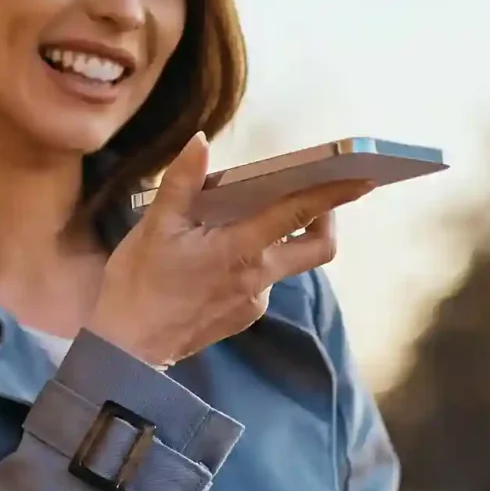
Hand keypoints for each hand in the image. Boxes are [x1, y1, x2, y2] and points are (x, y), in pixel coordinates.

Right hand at [85, 134, 372, 366]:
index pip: (299, 214)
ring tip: (240, 220)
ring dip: (277, 238)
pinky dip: (252, 260)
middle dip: (328, 218)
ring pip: (285, 262)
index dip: (334, 193)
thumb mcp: (154, 227)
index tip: (362, 176)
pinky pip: (262, 281)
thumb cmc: (137, 284)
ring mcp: (255, 301)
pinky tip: (218, 256)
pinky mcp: (244, 316)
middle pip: (318, 248)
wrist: (126, 349)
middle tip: (317, 194)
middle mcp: (259, 278)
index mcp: (240, 250)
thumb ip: (182, 182)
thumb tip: (200, 141)